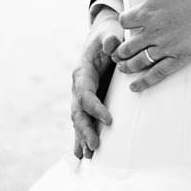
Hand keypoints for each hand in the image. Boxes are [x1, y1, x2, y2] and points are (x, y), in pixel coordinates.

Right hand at [70, 10, 121, 158]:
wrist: (102, 36)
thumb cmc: (107, 34)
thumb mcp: (109, 32)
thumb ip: (111, 39)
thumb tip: (112, 46)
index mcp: (82, 72)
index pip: (85, 94)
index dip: (95, 108)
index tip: (110, 120)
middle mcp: (78, 87)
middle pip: (77, 112)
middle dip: (84, 130)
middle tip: (95, 145)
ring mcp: (81, 96)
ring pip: (78, 121)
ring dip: (82, 138)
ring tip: (89, 157)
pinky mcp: (88, 102)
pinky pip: (82, 122)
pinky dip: (81, 139)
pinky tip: (82, 156)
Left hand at [112, 0, 190, 90]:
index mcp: (147, 11)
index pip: (125, 21)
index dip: (123, 21)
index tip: (126, 22)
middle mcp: (153, 32)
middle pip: (128, 45)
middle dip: (120, 50)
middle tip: (116, 54)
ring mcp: (167, 46)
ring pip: (140, 60)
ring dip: (128, 66)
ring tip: (122, 68)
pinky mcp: (181, 56)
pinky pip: (159, 73)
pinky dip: (146, 81)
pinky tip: (136, 87)